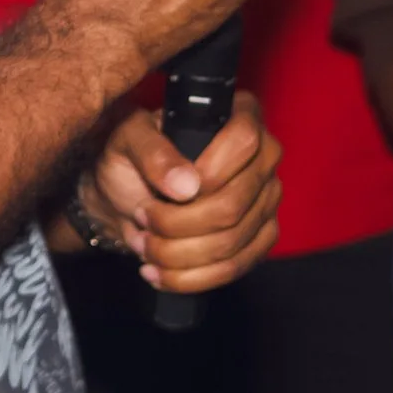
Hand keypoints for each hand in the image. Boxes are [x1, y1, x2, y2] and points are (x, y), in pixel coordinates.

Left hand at [76, 92, 282, 293]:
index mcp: (239, 115)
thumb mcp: (128, 140)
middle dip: (178, 223)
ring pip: (231, 241)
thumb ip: (152, 152)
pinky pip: (235, 268)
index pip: (244, 141)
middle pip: (234, 203)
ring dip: (179, 254)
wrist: (126, 192)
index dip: (208, 172)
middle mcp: (263, 156)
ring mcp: (266, 200)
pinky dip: (191, 277)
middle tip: (143, 218)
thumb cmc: (130, 156)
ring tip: (146, 246)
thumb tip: (185, 184)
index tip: (166, 190)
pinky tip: (160, 272)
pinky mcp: (260, 237)